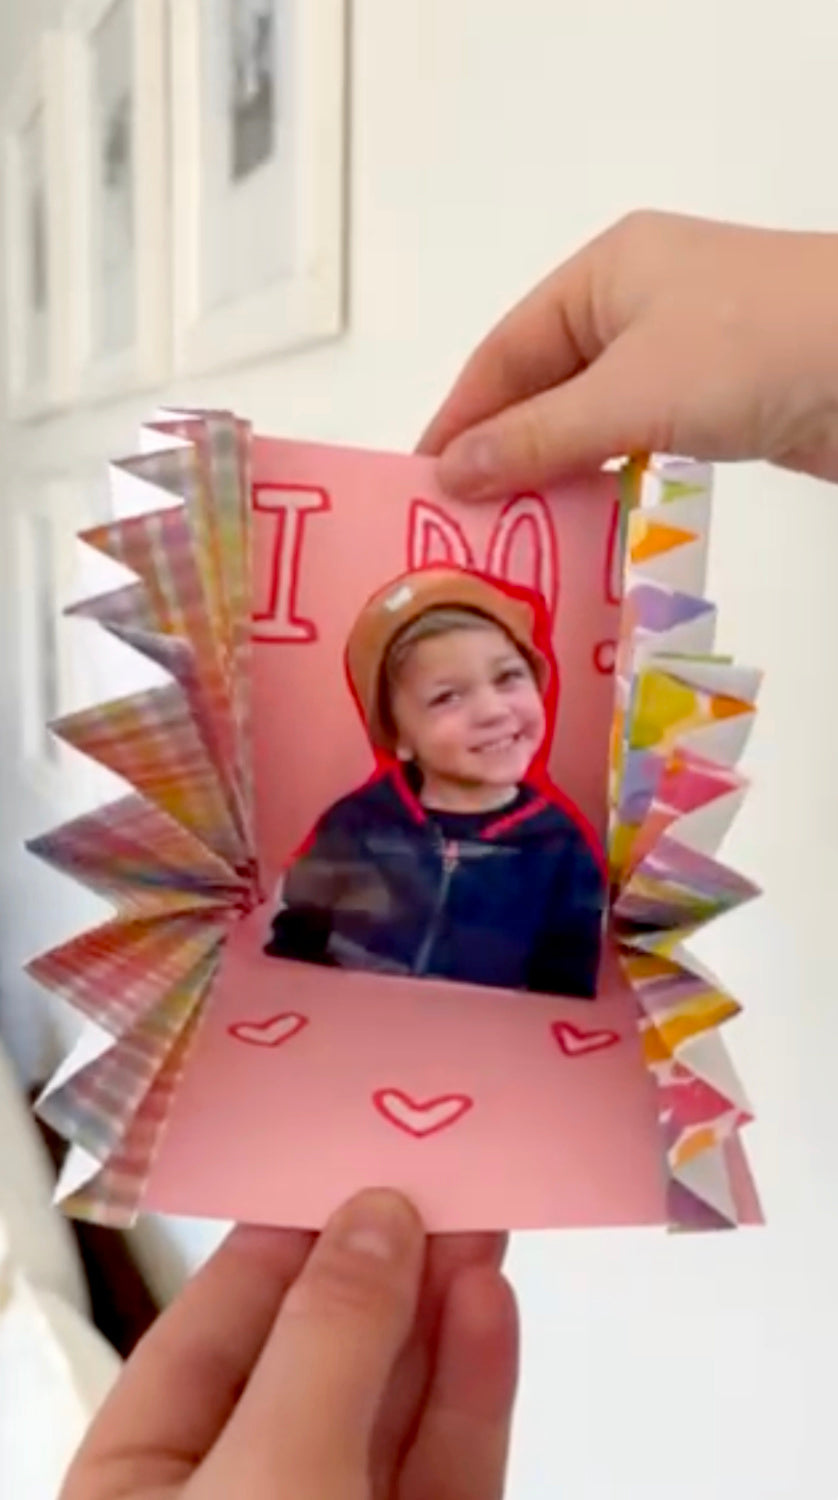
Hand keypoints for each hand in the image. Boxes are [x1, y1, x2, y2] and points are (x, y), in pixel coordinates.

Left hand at [61, 1190, 517, 1499]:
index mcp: (144, 1481)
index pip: (212, 1324)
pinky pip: (444, 1464)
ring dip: (440, 1312)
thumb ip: (329, 1340)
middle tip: (443, 1172)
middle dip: (382, 1263)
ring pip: (390, 1406)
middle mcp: (237, 1497)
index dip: (286, 1234)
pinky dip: (471, 1388)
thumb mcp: (273, 1475)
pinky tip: (491, 1310)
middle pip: (316, 1357)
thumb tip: (378, 1217)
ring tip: (482, 1220)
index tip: (355, 1156)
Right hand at [420, 210, 837, 492]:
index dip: (459, 416)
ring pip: (591, 417)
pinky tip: (581, 521)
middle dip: (503, 451)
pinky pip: (636, 439)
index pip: (505, 350)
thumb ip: (537, 437)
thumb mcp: (630, 394)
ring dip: (554, 472)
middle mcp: (636, 303)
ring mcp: (680, 351)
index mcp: (605, 272)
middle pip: (544, 384)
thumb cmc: (755, 348)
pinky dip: (605, 476)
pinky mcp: (717, 397)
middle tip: (461, 522)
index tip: (422, 481)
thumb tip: (452, 473)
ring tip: (510, 534)